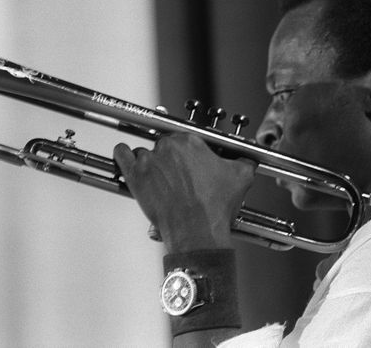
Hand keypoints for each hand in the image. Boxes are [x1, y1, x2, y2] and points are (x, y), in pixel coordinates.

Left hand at [113, 133, 254, 252]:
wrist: (196, 230)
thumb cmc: (215, 205)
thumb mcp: (241, 178)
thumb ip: (244, 161)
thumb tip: (248, 158)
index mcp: (191, 141)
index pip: (184, 139)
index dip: (187, 152)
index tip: (188, 162)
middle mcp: (168, 146)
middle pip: (164, 144)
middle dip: (170, 159)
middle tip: (177, 176)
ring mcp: (149, 159)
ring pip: (144, 151)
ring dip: (149, 161)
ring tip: (156, 177)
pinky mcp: (135, 174)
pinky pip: (122, 154)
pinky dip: (123, 154)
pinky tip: (126, 156)